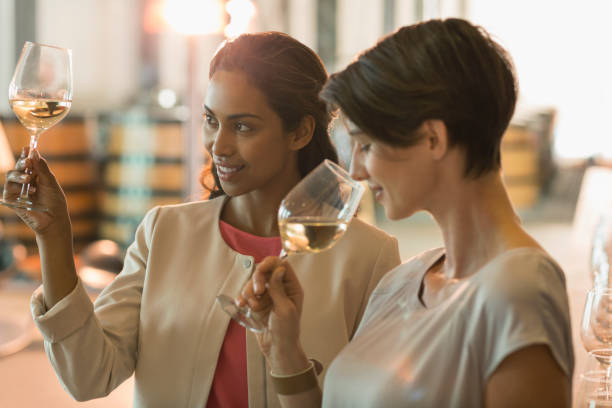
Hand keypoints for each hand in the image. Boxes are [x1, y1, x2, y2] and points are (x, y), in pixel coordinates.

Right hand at [3, 147, 69, 235]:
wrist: (54, 219)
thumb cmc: (55, 202)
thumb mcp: (50, 182)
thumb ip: (41, 168)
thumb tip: (34, 151)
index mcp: (35, 175)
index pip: (28, 162)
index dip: (26, 154)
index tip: (28, 147)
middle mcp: (24, 181)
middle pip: (18, 166)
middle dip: (22, 162)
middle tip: (28, 161)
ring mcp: (17, 189)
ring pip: (10, 175)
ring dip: (19, 174)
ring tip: (29, 178)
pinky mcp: (11, 199)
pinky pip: (8, 188)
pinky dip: (17, 187)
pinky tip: (29, 190)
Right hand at [237, 256, 308, 373]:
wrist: (277, 349)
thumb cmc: (287, 331)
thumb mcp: (285, 309)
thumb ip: (279, 288)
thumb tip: (279, 269)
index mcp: (291, 287)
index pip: (281, 264)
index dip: (270, 264)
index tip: (261, 270)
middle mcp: (279, 288)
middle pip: (263, 271)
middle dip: (257, 279)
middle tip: (257, 292)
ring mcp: (266, 295)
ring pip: (252, 282)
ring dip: (249, 293)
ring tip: (254, 307)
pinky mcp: (255, 303)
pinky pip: (245, 294)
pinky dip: (242, 298)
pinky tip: (242, 305)